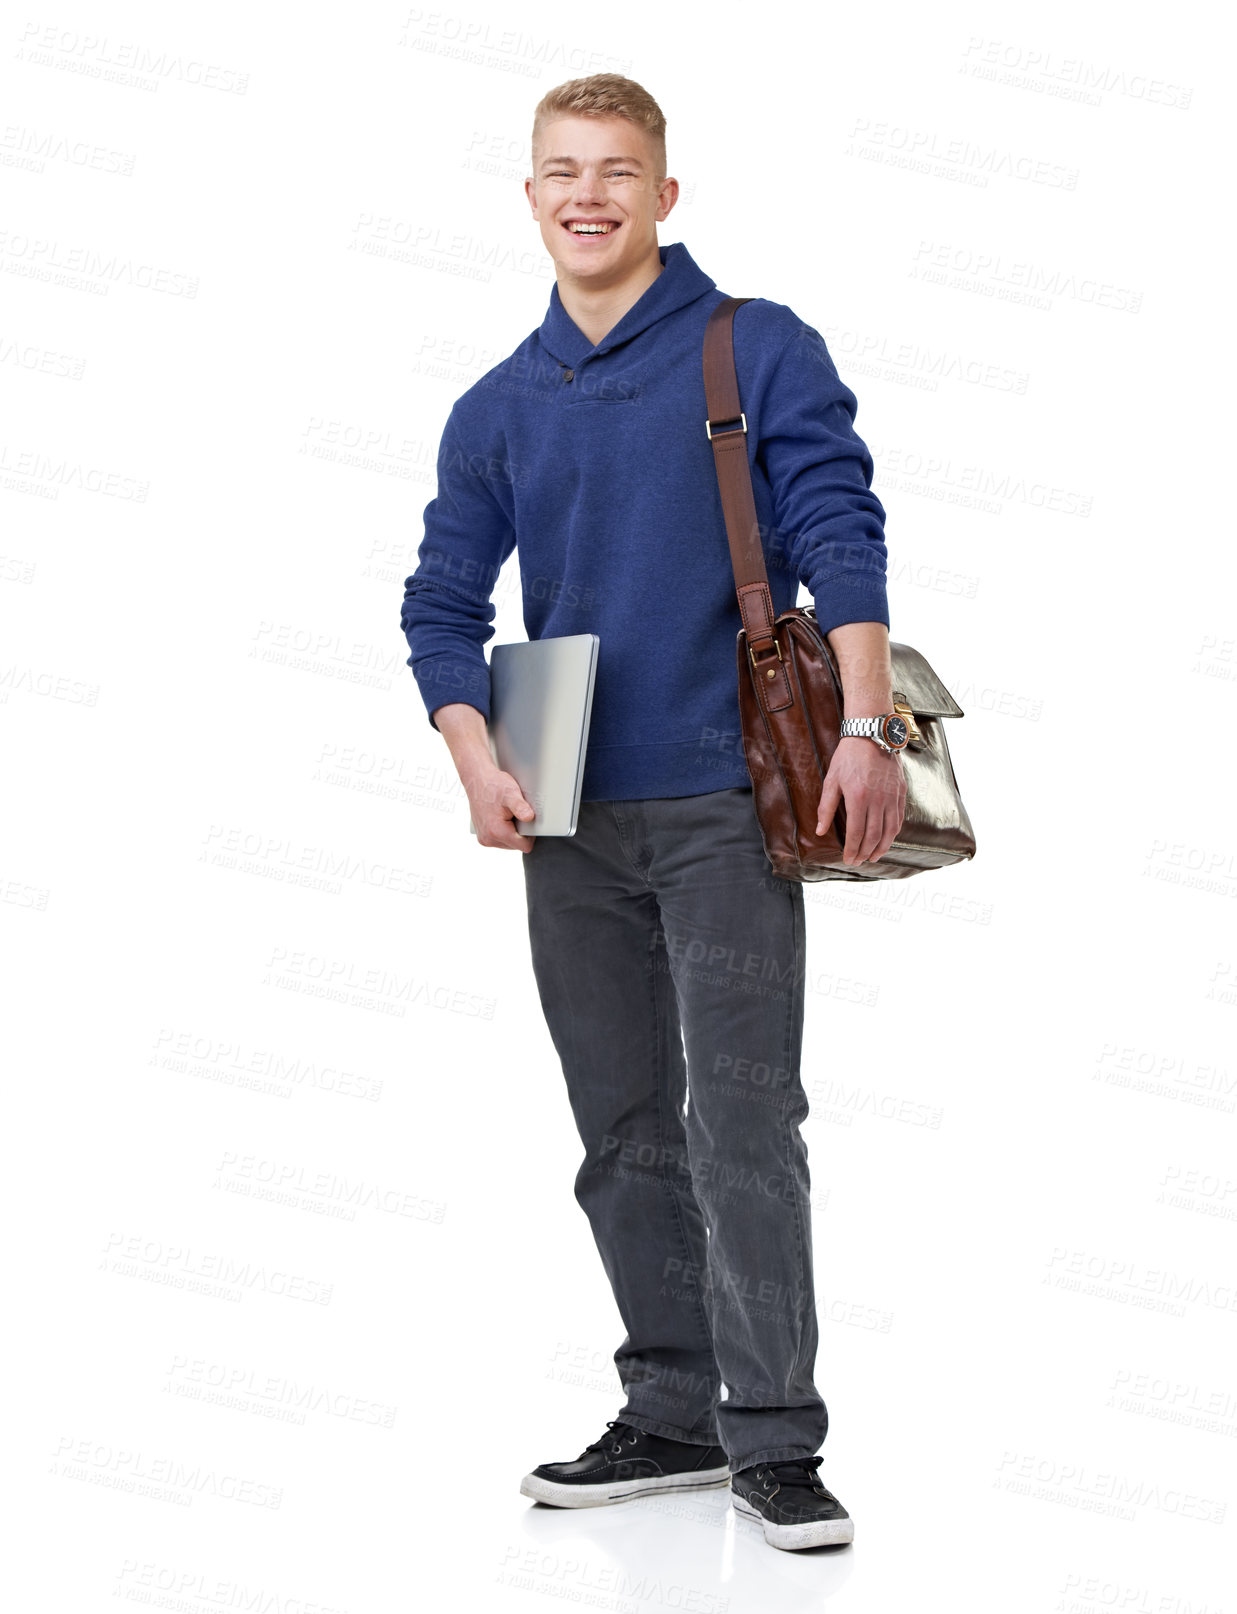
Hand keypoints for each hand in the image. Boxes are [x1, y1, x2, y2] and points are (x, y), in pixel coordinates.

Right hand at [466, 765, 537, 851]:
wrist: (477, 780)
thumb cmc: (494, 785)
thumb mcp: (511, 793)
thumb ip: (520, 807)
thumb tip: (529, 818)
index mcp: (496, 831)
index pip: (524, 846)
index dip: (531, 835)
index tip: (528, 820)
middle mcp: (488, 839)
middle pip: (516, 846)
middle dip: (520, 832)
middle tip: (515, 814)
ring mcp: (484, 839)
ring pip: (509, 843)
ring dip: (512, 831)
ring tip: (507, 814)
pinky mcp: (482, 836)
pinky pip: (500, 840)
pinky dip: (504, 830)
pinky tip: (501, 817)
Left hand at [816, 737, 906, 865]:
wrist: (871, 735)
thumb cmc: (848, 757)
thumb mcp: (831, 780)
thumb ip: (826, 808)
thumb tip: (820, 830)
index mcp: (858, 797)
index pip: (856, 833)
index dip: (852, 849)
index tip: (848, 859)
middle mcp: (877, 800)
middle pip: (873, 836)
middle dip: (865, 852)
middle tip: (858, 861)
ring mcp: (892, 796)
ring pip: (889, 831)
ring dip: (881, 848)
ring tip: (873, 857)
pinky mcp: (901, 792)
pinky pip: (899, 819)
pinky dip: (893, 834)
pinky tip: (886, 840)